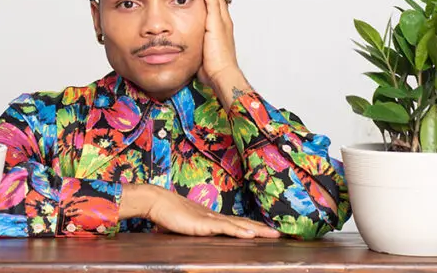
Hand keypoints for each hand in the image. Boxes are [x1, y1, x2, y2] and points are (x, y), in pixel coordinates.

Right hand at [122, 184, 279, 238]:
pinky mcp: (204, 224)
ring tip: (272, 235)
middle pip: (243, 223)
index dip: (252, 227)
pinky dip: (239, 231)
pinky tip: (250, 235)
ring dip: (257, 230)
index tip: (266, 231)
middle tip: (280, 233)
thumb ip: (194, 228)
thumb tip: (196, 232)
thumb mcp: (185, 224)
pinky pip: (225, 228)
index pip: (237, 223)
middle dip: (262, 229)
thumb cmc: (167, 212)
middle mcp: (215, 217)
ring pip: (239, 225)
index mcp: (212, 218)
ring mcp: (210, 220)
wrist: (156, 201)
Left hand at [197, 0, 239, 86]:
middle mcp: (223, 19)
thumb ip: (194, 42)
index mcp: (220, 25)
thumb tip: (182, 42)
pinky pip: (212, 1)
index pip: (216, 0)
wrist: (222, 75)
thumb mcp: (201, 51)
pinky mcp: (216, 23)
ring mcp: (221, 20)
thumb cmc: (212, 69)